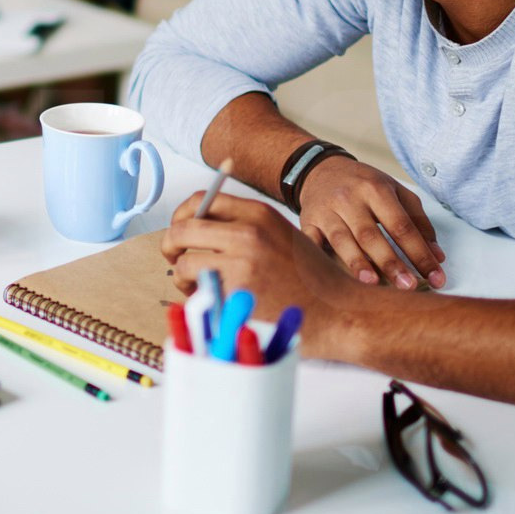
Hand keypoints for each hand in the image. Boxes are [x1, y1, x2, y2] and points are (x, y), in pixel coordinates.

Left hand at [162, 192, 361, 356]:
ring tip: (199, 287)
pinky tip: (217, 304)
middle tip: (175, 259)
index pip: (202, 200)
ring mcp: (241, 264)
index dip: (183, 215)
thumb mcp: (282, 237)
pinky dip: (200, 300)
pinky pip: (198, 293)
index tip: (181, 231)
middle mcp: (248, 233)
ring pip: (185, 263)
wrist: (342, 313)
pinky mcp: (237, 295)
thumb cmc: (315, 281)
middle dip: (171, 246)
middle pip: (183, 229)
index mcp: (259, 214)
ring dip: (184, 277)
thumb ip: (245, 228)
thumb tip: (201, 228)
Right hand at [295, 155, 444, 289]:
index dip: (419, 253)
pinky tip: (329, 275)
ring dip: (357, 263)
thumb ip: (418, 222)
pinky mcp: (307, 221)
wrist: (321, 169)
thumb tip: (437, 257)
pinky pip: (311, 241)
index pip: (401, 225)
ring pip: (341, 240)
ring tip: (373, 284)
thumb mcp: (395, 192)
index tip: (435, 277)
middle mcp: (349, 199)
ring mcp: (326, 211)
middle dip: (391, 262)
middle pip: (371, 235)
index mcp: (376, 189)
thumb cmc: (363, 185)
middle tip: (408, 286)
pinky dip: (318, 256)